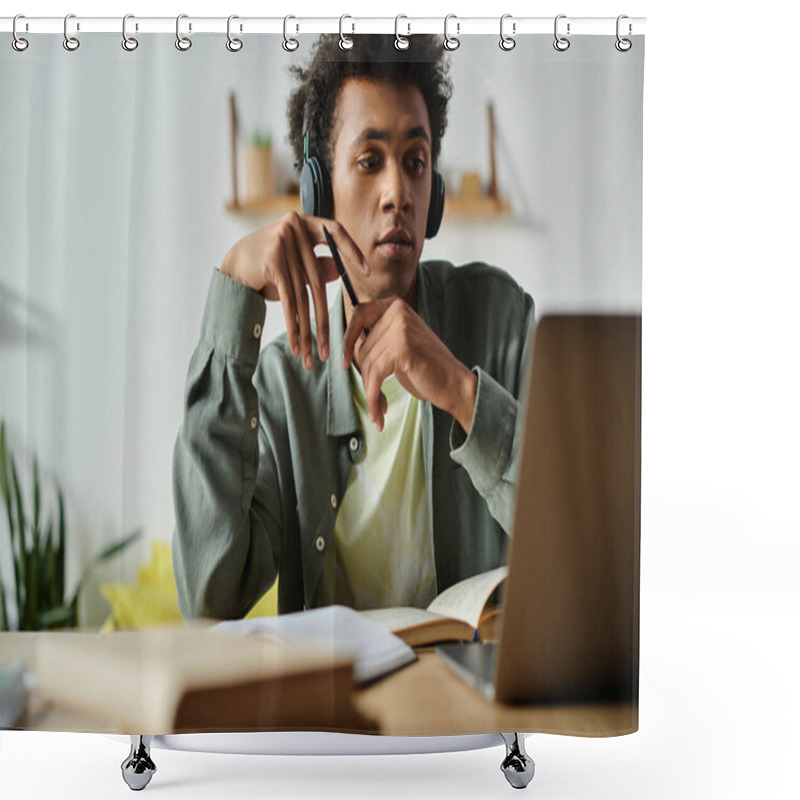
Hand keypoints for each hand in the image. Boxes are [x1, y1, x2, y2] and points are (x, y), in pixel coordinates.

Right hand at [220, 213, 369, 369]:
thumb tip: (341, 271)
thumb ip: (317, 266)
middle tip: (329, 348)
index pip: (335, 231)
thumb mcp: (294, 266)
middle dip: (324, 320)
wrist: (232, 267)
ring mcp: (282, 242)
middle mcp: (293, 227)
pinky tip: (298, 346)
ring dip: (308, 331)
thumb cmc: (267, 267)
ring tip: (313, 355)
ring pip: (304, 295)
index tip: (368, 272)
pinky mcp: (273, 261)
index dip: (353, 251)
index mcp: (304, 222)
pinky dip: (294, 325)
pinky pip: (290, 300)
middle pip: (319, 282)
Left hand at [342, 298, 477, 432]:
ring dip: (371, 392)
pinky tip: (380, 413)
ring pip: (368, 365)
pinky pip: (375, 376)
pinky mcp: (402, 347)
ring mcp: (401, 328)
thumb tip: (346, 348)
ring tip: (379, 410)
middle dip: (366, 378)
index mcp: (396, 306)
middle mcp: (398, 312)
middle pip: (363, 348)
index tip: (344, 362)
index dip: (347, 339)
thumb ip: (377, 339)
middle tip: (375, 399)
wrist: (454, 384)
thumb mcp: (398, 345)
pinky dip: (374, 398)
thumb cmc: (427, 369)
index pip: (359, 314)